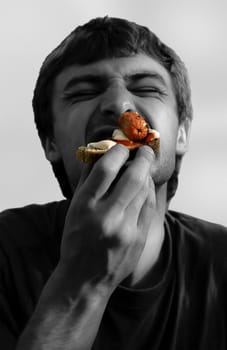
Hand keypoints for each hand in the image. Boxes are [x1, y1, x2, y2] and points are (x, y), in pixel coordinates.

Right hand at [60, 144, 155, 290]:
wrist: (85, 279)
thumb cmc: (76, 239)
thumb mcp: (74, 208)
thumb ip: (87, 178)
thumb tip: (101, 151)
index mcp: (85, 206)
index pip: (107, 168)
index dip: (118, 152)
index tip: (123, 148)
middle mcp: (107, 216)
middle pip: (133, 176)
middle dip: (142, 157)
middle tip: (144, 150)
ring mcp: (126, 229)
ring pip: (145, 190)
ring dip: (145, 175)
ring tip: (142, 171)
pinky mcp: (139, 238)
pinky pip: (150, 206)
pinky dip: (148, 192)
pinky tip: (144, 189)